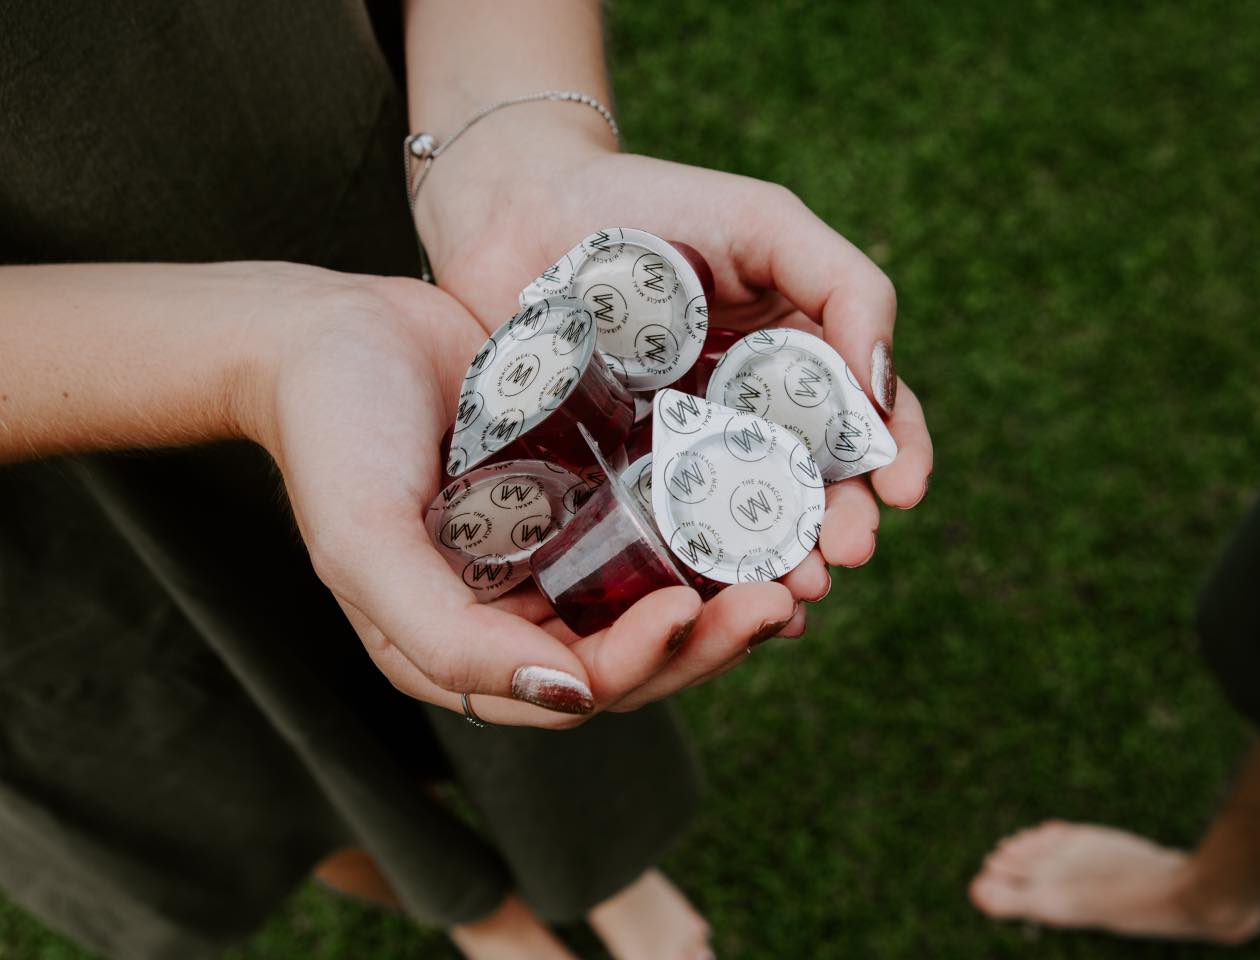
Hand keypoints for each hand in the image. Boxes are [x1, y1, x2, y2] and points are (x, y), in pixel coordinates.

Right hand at [250, 265, 796, 726]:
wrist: (325, 329)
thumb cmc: (332, 435)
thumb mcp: (363, 546)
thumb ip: (446, 638)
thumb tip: (573, 696)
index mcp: (464, 646)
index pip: (576, 689)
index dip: (640, 662)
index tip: (687, 608)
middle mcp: (517, 611)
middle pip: (633, 655)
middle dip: (708, 639)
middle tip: (777, 598)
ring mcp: (551, 551)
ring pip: (653, 597)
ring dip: (722, 595)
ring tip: (786, 568)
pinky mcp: (577, 490)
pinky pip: (651, 526)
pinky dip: (701, 531)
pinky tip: (750, 510)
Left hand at [413, 110, 933, 601]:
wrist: (518, 209)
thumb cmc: (650, 203)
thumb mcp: (766, 223)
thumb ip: (846, 286)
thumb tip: (885, 387)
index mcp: (796, 363)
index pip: (869, 419)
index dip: (898, 457)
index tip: (905, 490)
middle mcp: (749, 419)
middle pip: (815, 486)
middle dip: (841, 525)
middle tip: (846, 555)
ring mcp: (683, 456)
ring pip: (745, 523)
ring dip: (780, 563)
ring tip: (792, 590)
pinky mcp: (617, 482)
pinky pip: (664, 536)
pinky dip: (696, 576)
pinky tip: (716, 600)